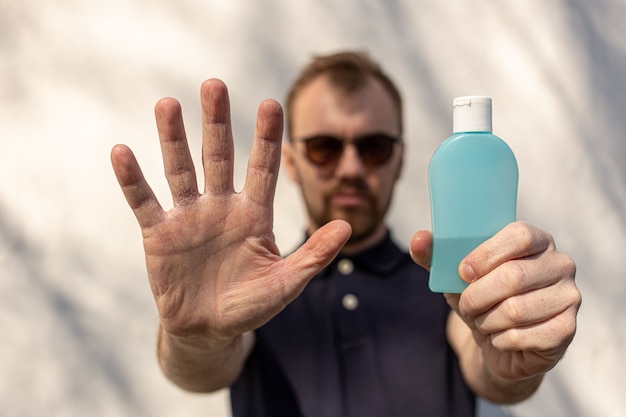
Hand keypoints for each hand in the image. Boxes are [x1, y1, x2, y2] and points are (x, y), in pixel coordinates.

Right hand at [111, 79, 350, 344]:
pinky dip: (132, 179)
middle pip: (219, 156)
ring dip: (173, 138)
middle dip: (217, 122)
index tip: (272, 104)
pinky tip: (121, 152)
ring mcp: (189, 217)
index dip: (267, 138)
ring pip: (180, 169)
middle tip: (214, 84)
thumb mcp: (285, 283)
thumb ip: (314, 256)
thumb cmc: (250, 306)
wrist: (208, 330)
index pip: (263, 168)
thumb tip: (347, 227)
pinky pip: (144, 201)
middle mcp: (221, 207)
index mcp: (254, 214)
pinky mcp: (159, 233)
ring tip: (167, 104)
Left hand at [411, 222, 580, 381]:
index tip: (463, 271)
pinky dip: (500, 339)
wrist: (500, 341)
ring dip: (486, 320)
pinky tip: (499, 336)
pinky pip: (525, 336)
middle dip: (477, 295)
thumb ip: (435, 255)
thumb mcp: (455, 275)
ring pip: (516, 309)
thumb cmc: (481, 297)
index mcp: (536, 240)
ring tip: (482, 319)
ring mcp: (569, 297)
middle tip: (466, 304)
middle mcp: (560, 264)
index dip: (486, 254)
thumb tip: (419, 239)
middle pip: (514, 276)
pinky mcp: (567, 329)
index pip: (519, 236)